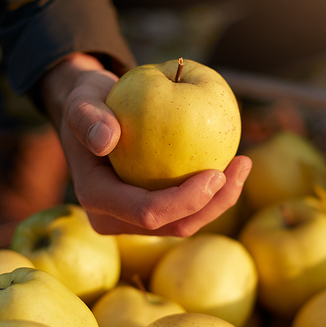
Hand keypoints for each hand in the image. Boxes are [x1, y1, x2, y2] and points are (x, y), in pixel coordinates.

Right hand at [40, 53, 251, 235]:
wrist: (92, 114)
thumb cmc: (88, 102)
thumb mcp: (81, 100)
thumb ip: (86, 117)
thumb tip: (106, 140)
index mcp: (96, 198)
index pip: (147, 211)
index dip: (185, 200)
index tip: (217, 173)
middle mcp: (113, 219)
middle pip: (174, 226)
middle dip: (214, 204)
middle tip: (242, 166)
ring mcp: (133, 221)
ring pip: (185, 224)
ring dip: (220, 200)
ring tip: (244, 164)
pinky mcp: (152, 213)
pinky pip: (188, 210)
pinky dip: (212, 193)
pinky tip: (234, 165)